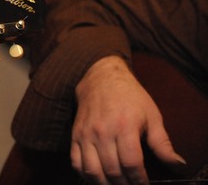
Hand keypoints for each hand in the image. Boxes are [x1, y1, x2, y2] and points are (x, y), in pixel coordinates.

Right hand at [71, 56, 184, 183]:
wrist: (101, 78)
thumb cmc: (130, 96)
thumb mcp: (152, 116)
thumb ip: (162, 143)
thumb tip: (177, 164)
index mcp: (124, 127)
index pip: (132, 164)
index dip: (140, 180)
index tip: (145, 184)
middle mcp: (102, 132)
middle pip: (113, 170)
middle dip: (125, 184)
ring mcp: (86, 134)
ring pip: (93, 170)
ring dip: (105, 183)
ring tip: (116, 184)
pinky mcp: (75, 135)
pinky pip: (76, 162)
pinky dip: (85, 175)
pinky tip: (97, 177)